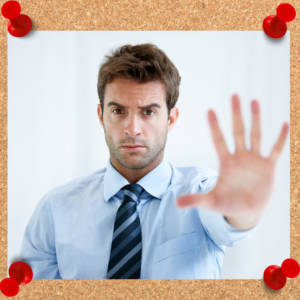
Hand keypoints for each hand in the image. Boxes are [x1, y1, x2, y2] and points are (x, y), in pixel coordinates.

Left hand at [176, 94, 288, 229]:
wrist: (245, 211)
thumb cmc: (226, 203)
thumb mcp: (210, 202)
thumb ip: (195, 200)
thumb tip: (176, 204)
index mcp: (225, 162)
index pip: (218, 140)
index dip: (215, 126)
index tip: (210, 110)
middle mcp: (240, 157)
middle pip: (237, 131)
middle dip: (236, 114)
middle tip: (234, 95)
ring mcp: (254, 160)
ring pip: (255, 135)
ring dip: (256, 119)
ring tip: (254, 101)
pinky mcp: (268, 167)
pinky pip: (275, 150)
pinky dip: (280, 139)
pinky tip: (285, 125)